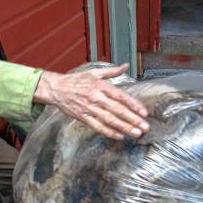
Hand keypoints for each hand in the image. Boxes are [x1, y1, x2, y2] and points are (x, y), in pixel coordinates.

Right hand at [33, 63, 148, 139]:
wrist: (56, 89)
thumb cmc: (76, 80)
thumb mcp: (94, 72)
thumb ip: (112, 71)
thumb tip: (126, 66)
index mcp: (101, 86)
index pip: (121, 96)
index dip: (133, 105)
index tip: (144, 112)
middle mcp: (96, 98)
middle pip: (118, 110)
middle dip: (133, 119)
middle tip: (145, 127)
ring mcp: (89, 109)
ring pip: (110, 120)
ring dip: (124, 127)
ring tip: (136, 133)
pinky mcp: (83, 117)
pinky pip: (98, 127)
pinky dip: (109, 132)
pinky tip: (120, 136)